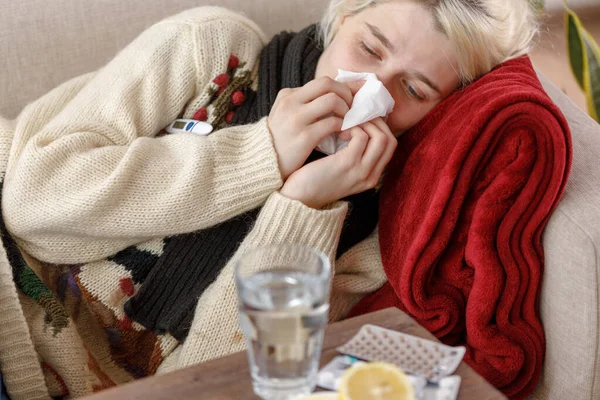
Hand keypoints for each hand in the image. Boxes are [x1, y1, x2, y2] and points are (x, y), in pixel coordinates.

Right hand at [267, 77, 354, 178]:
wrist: (262, 164)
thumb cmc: (280, 141)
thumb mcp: (286, 116)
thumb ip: (305, 104)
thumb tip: (336, 94)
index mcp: (287, 95)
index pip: (322, 82)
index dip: (342, 88)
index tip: (352, 98)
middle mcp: (291, 102)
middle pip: (328, 84)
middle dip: (346, 93)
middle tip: (352, 108)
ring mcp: (297, 119)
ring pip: (332, 100)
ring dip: (346, 110)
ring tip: (347, 122)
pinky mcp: (304, 137)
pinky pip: (332, 123)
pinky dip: (343, 126)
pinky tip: (344, 133)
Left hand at [280, 118, 396, 208]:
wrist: (299, 196)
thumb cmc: (315, 179)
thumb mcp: (342, 169)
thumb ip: (354, 154)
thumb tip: (361, 125)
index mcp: (372, 176)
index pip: (390, 146)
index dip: (380, 127)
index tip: (363, 119)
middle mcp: (371, 176)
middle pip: (390, 140)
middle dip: (375, 122)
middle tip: (357, 116)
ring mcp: (361, 171)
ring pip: (380, 137)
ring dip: (364, 123)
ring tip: (347, 124)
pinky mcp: (348, 164)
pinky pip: (361, 136)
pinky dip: (352, 127)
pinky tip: (338, 130)